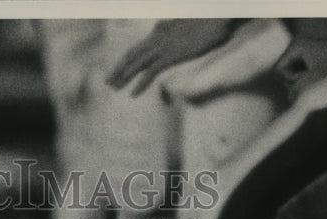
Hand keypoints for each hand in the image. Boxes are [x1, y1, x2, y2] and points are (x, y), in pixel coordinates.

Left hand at [107, 18, 235, 96]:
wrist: (218, 17)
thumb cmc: (210, 21)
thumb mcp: (190, 26)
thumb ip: (179, 31)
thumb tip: (174, 33)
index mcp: (161, 30)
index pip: (139, 46)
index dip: (127, 59)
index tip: (120, 68)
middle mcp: (158, 37)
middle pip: (131, 54)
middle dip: (118, 68)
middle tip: (108, 81)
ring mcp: (162, 47)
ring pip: (135, 63)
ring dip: (123, 77)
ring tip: (114, 89)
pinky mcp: (170, 56)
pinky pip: (150, 72)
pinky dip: (140, 84)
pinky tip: (133, 94)